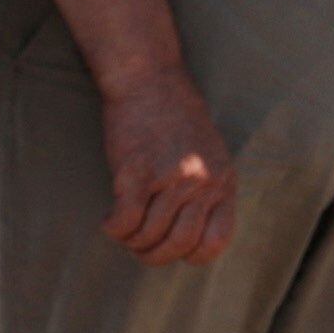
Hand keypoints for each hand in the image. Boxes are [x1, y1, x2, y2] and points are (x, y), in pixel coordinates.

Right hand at [95, 66, 236, 265]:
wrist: (150, 79)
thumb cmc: (175, 118)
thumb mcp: (210, 156)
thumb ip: (207, 192)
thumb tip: (191, 240)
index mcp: (224, 180)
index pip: (217, 241)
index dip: (191, 254)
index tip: (173, 247)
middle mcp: (202, 182)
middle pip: (178, 245)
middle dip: (154, 254)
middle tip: (139, 245)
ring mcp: (172, 178)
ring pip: (148, 236)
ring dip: (130, 240)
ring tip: (124, 227)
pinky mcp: (138, 172)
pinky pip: (125, 222)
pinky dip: (114, 228)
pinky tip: (110, 219)